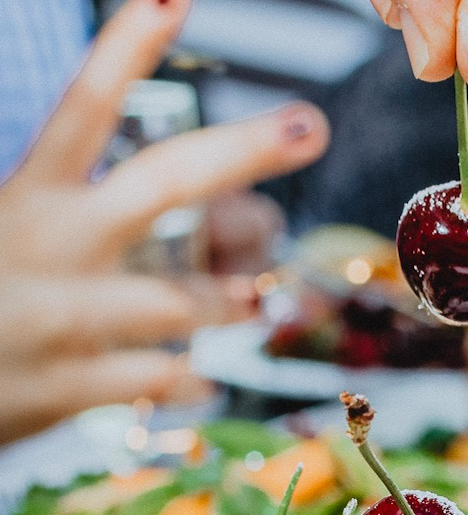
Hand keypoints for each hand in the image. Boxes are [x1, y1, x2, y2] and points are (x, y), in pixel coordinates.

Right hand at [0, 0, 329, 441]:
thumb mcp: (12, 228)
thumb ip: (81, 203)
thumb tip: (181, 200)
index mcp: (28, 196)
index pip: (82, 107)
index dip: (126, 50)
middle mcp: (49, 243)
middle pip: (162, 181)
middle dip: (242, 149)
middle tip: (310, 123)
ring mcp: (59, 314)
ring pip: (179, 296)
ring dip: (226, 300)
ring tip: (255, 301)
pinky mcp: (67, 384)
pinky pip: (160, 375)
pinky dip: (187, 376)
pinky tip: (199, 376)